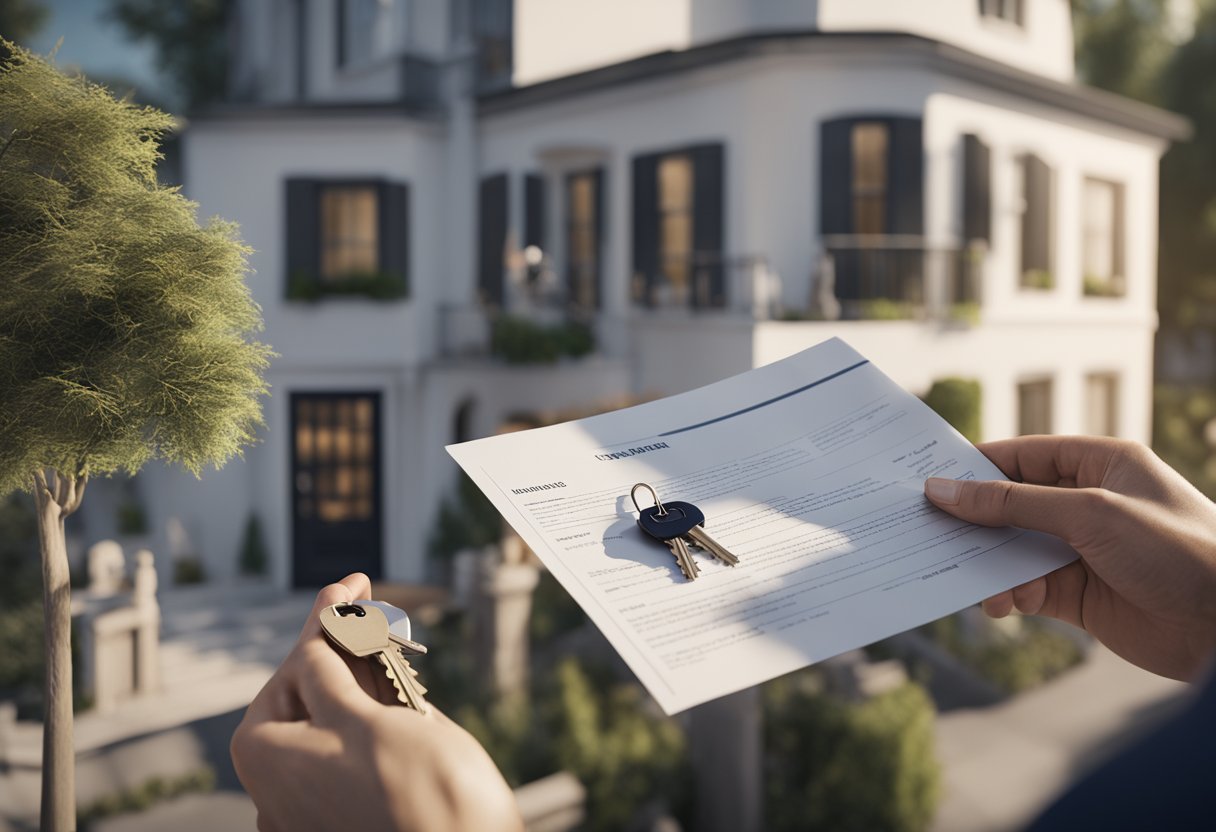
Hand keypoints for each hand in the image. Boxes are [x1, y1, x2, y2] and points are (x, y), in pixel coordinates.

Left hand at [230, 573, 522, 831]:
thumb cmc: (418, 792)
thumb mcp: (364, 719)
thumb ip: (329, 673)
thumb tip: (315, 638)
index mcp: (268, 755)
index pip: (294, 667)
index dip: (326, 619)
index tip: (353, 581)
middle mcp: (282, 786)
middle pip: (310, 693)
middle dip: (340, 644)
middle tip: (365, 596)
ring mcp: (316, 804)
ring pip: (334, 719)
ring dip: (357, 673)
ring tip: (380, 631)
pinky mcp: (353, 812)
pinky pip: (353, 750)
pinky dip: (370, 712)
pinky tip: (391, 683)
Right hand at [924, 436, 1215, 681]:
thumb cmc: (1177, 550)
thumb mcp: (1088, 514)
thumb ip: (1012, 504)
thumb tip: (946, 491)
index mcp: (1100, 465)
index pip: (1023, 457)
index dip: (977, 467)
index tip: (930, 480)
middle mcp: (1088, 504)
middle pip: (1011, 504)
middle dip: (974, 519)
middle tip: (929, 529)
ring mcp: (1082, 550)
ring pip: (1012, 549)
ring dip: (987, 562)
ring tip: (966, 575)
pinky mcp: (1078, 594)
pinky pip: (1026, 586)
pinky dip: (1007, 593)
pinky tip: (1002, 603)